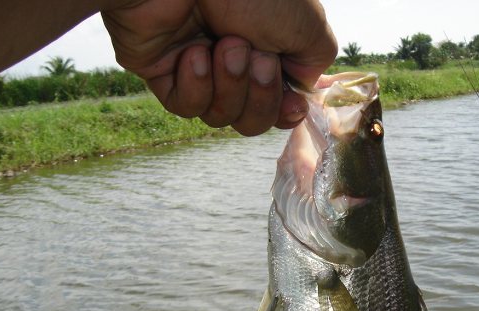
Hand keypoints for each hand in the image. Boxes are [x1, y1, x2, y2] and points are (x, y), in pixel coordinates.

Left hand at [101, 0, 336, 135]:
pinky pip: (185, 106)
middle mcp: (234, 59)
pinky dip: (196, 86)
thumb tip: (302, 86)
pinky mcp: (162, 70)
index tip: (293, 105)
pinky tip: (195, 53)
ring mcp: (198, 66)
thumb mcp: (307, 24)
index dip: (285, 112)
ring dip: (229, 85)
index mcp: (268, 47)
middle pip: (251, 119)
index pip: (279, 103)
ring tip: (224, 45)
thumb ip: (315, 60)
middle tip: (257, 58)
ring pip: (220, 115)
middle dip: (259, 97)